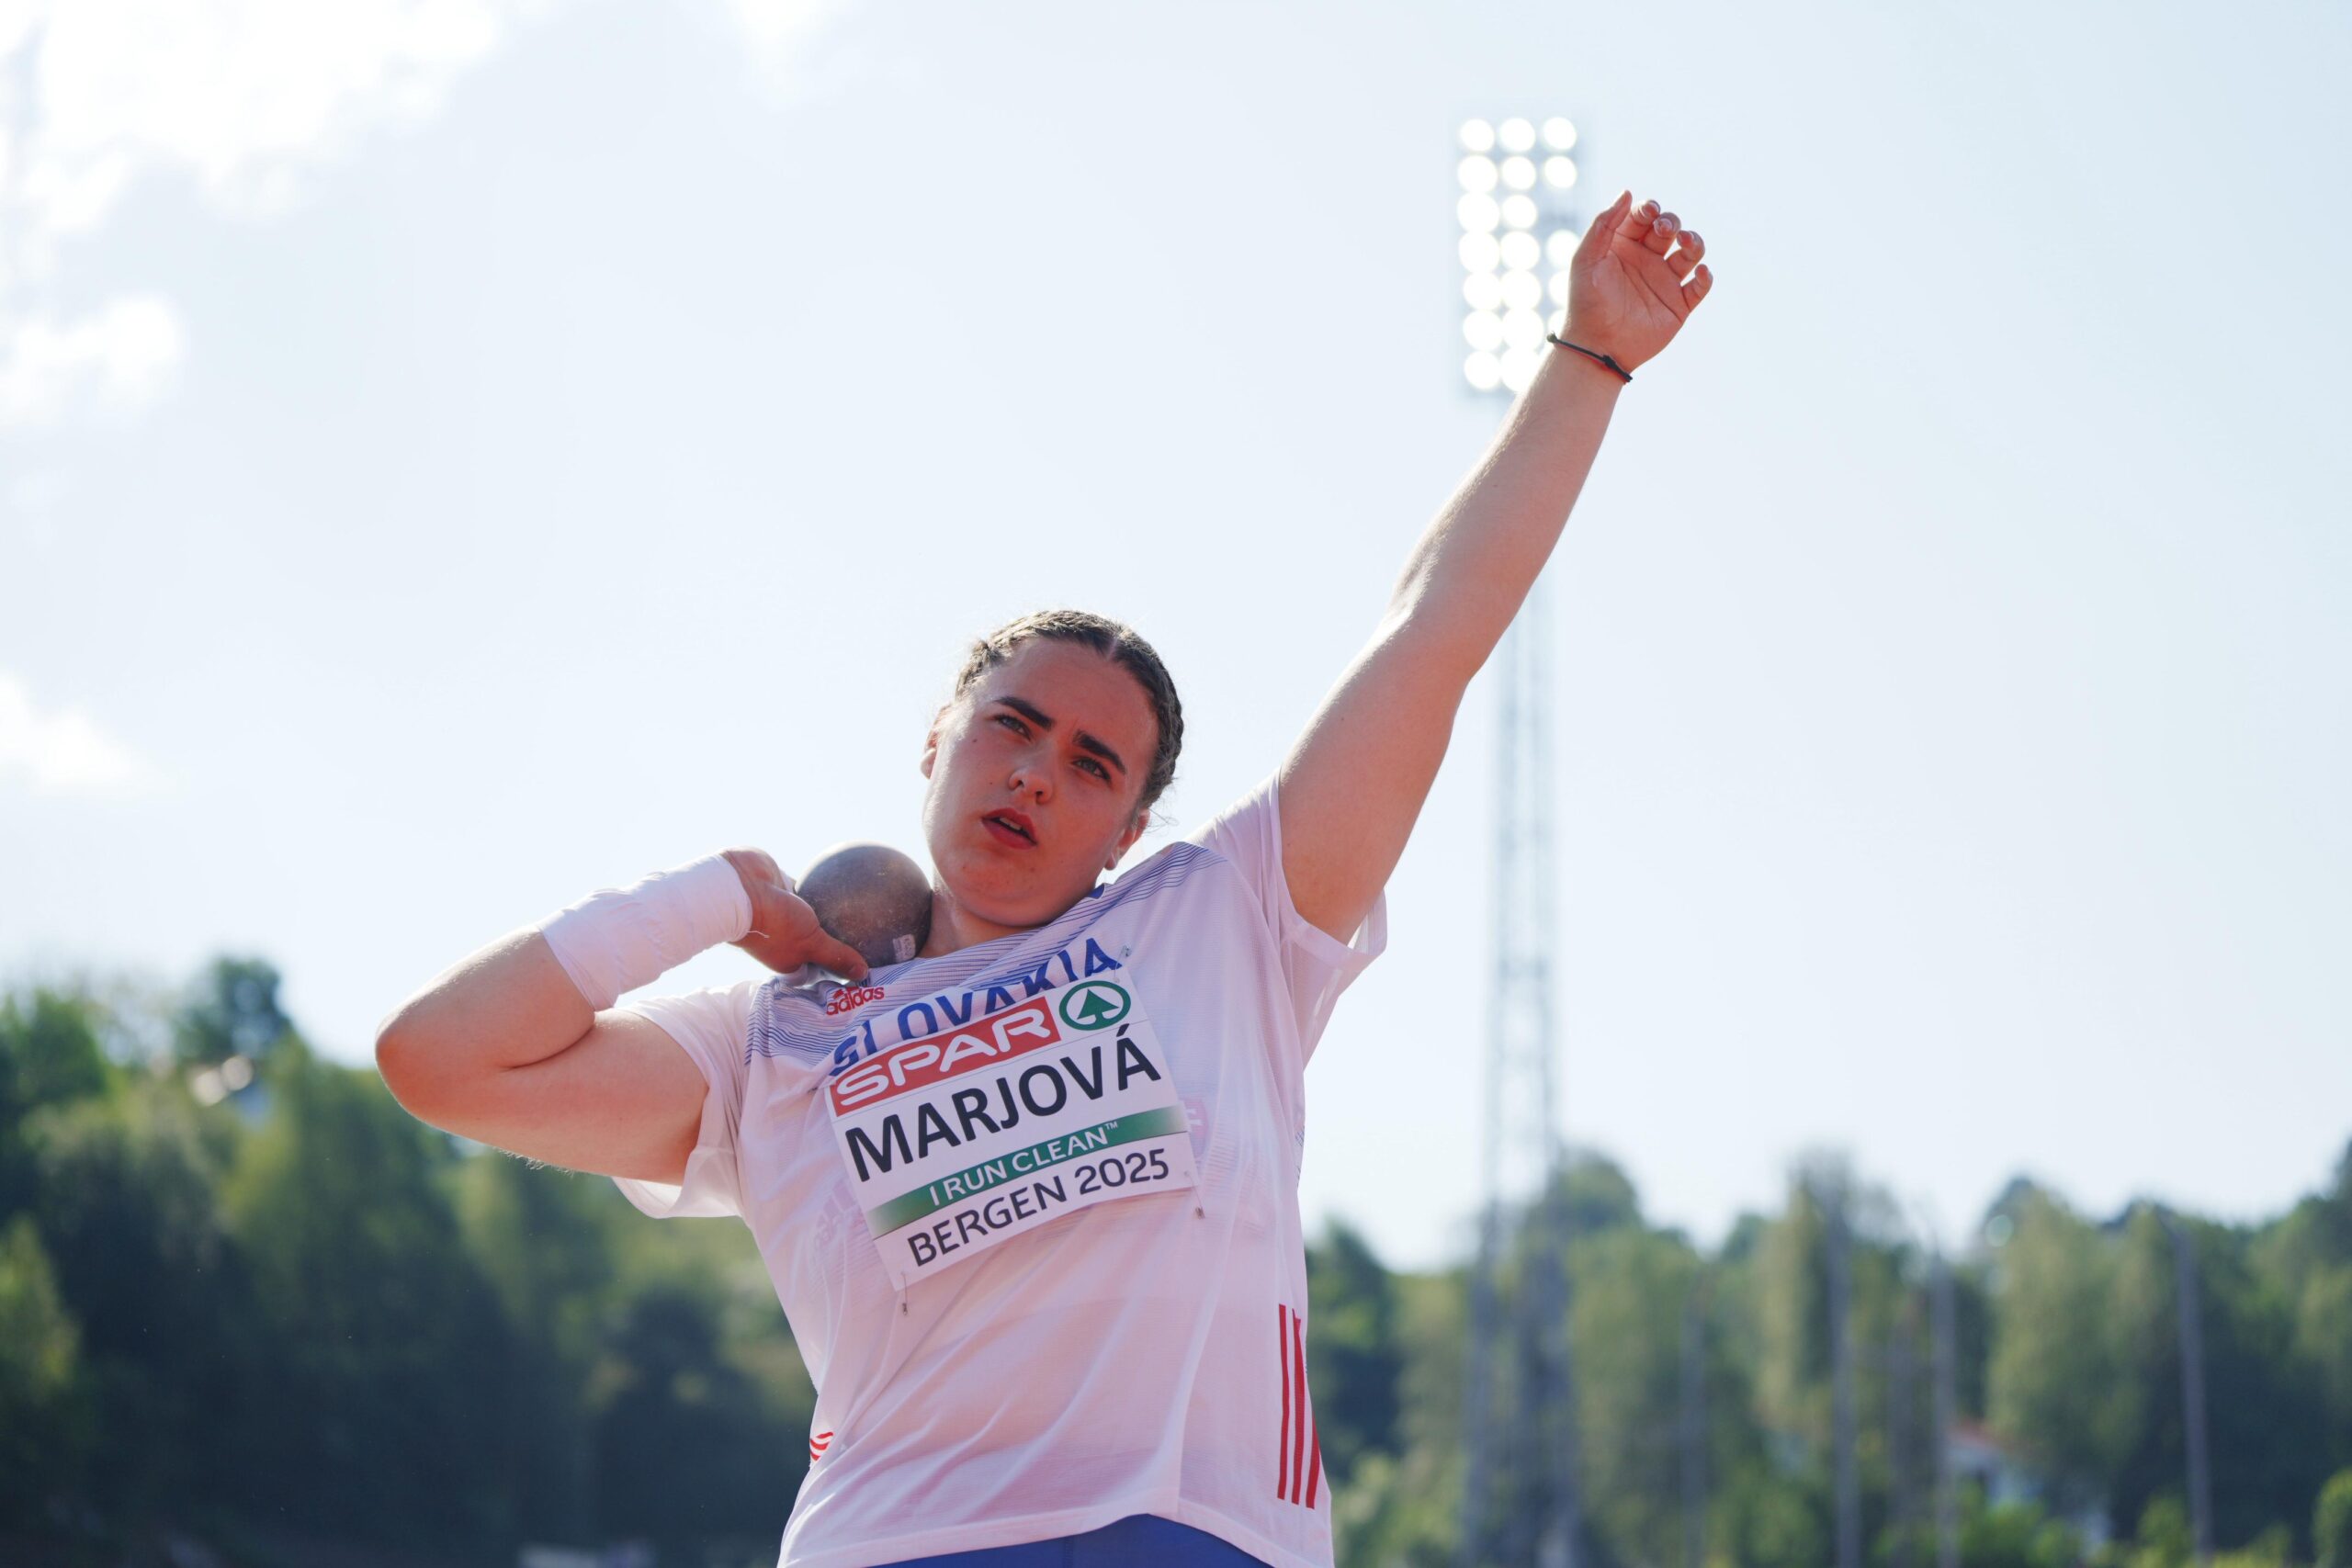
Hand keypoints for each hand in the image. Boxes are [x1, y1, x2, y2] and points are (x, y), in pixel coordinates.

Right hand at [719, 848, 869, 982]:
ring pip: (816, 916)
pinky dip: (825, 887)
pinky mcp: (784, 890)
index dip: (838, 970)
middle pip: (819, 943)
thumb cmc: (774, 923)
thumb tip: (863, 975)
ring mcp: (784, 915)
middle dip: (841, 941)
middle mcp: (786, 941)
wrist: (737, 887)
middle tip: (871, 938)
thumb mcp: (811, 944)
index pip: (819, 970)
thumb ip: (836, 957)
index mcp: (789, 960)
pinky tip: (851, 881)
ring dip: (834, 914)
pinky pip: (809, 889)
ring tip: (867, 909)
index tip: (863, 966)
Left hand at [1561, 190, 1712, 372]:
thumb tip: (1628, 192)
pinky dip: (1705, 277)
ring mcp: (1664, 282)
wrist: (1595, 346)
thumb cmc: (1585, 303)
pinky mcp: (1678, 305)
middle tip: (1665, 230)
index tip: (1649, 212)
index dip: (1649, 209)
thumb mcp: (1586, 259)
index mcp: (1624, 246)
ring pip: (1691, 252)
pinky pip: (1700, 286)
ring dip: (1694, 242)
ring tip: (1687, 243)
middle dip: (1672, 223)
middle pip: (1670, 229)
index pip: (1644, 216)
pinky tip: (1700, 273)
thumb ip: (1603, 225)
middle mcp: (1647, 260)